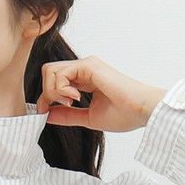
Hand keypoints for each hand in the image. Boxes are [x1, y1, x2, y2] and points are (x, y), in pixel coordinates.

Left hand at [35, 56, 166, 132]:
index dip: (45, 97)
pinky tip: (74, 98)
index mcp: (85, 80)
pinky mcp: (90, 66)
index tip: (44, 112)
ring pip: (51, 71)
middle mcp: (84, 69)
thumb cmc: (124, 115)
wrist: (141, 111)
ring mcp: (87, 66)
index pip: (55, 81)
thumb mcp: (88, 118)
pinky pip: (61, 73)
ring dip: (53, 91)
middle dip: (47, 92)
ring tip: (70, 102)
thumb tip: (47, 115)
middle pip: (49, 72)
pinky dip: (61, 88)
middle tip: (59, 106)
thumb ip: (67, 115)